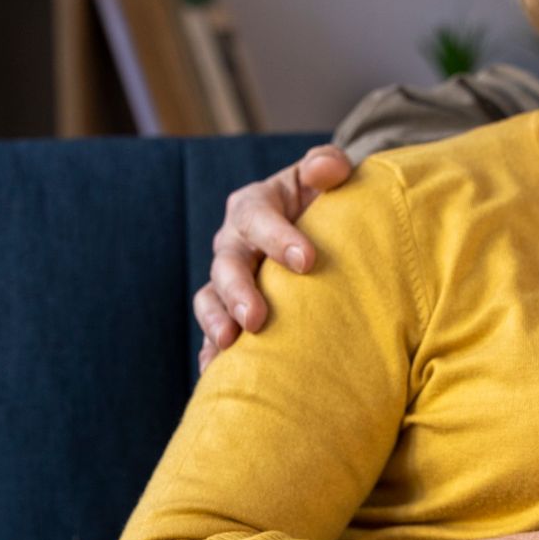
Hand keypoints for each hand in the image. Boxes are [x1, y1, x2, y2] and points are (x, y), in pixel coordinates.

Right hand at [194, 144, 352, 369]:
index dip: (279, 237)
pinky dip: (212, 355)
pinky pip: (214, 334)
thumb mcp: (328, 175)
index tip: (307, 262)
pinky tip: (218, 375)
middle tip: (257, 318)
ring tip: (231, 345)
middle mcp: (234, 243)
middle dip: (239, 291)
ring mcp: (228, 280)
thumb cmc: (326, 199)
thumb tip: (327, 169)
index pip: (259, 216)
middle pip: (226, 265)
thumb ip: (328, 164)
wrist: (323, 227)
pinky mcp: (231, 311)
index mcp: (255, 205)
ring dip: (217, 323)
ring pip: (211, 300)